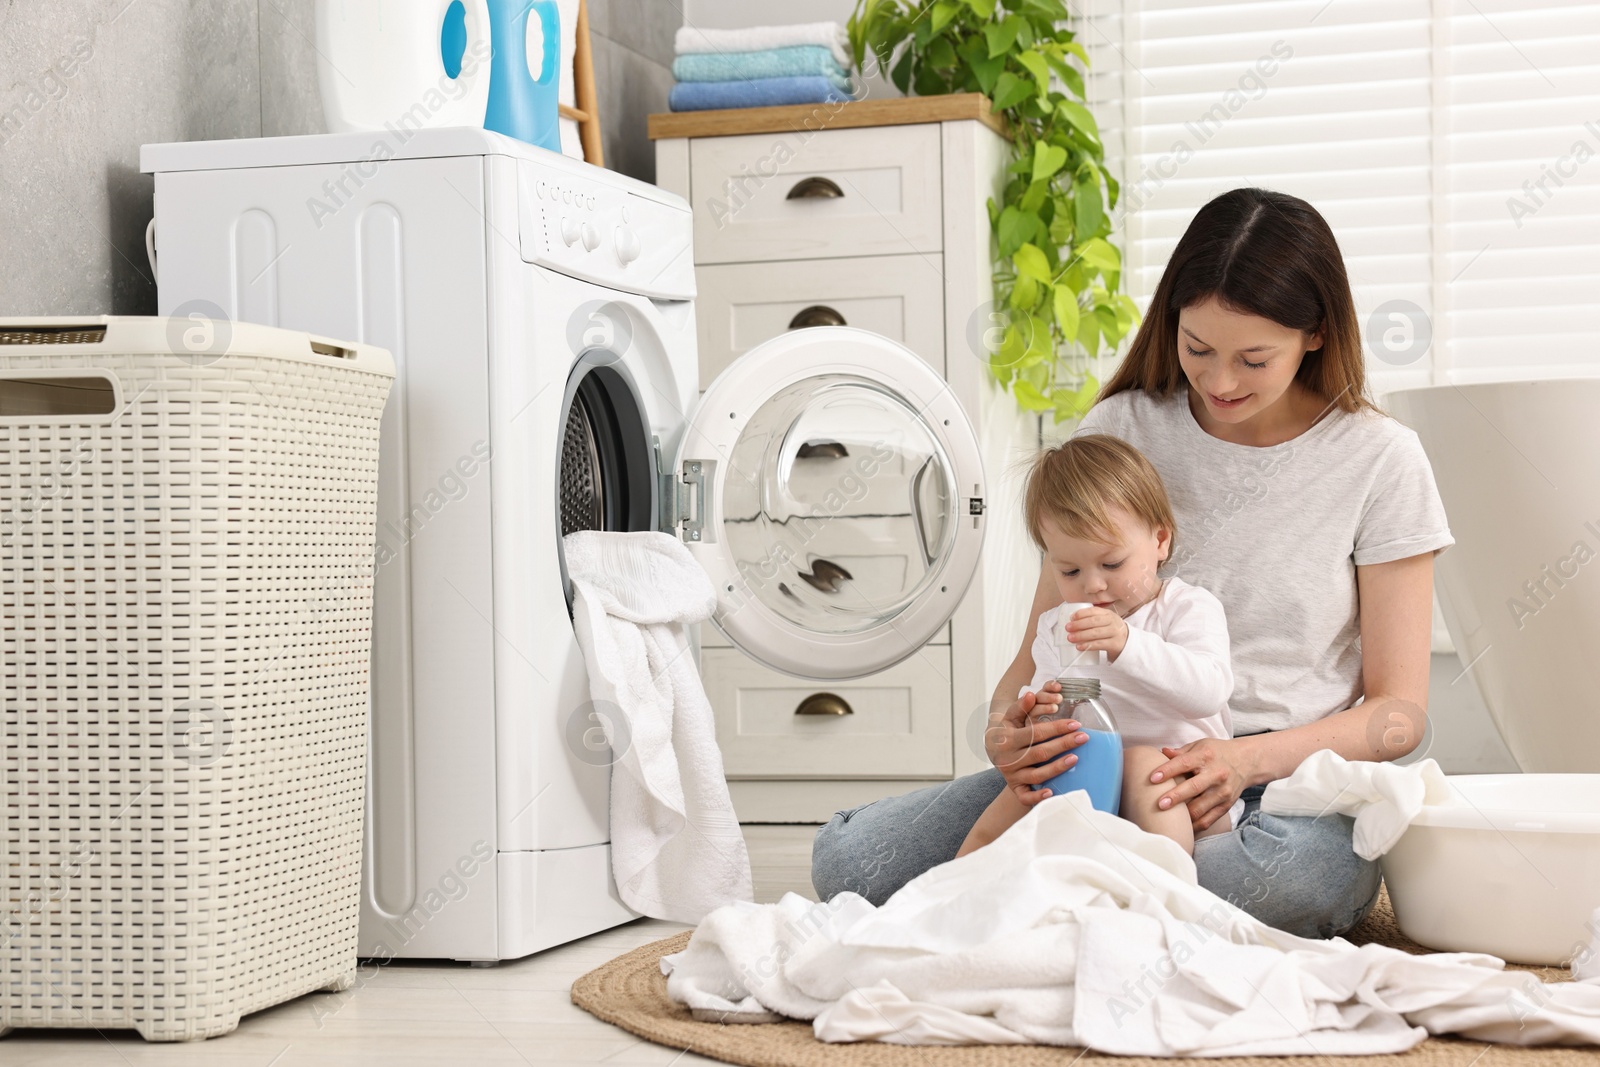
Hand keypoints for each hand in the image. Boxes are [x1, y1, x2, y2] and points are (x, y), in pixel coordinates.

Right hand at [984, 682, 1090, 807]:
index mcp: (1008, 739)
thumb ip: (1022, 706)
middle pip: (1040, 753)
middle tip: (1083, 737)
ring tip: (1075, 758)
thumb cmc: (1009, 732)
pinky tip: (1052, 792)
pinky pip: (1025, 797)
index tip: (1075, 724)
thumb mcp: (1011, 717)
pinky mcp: (1015, 788)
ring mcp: (1012, 775)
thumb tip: (1031, 694)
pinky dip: (1038, 797)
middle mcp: (1009, 758)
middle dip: (1063, 744)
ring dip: (1057, 768)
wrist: (994, 752)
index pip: (1035, 733)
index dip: (1056, 728)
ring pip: (1036, 775)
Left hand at [1065, 606, 1129, 661]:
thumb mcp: (1106, 621)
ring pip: (1096, 633)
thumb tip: (1071, 622)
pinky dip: (1088, 645)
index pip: (1094, 611)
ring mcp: (1115, 633)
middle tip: (1068, 628)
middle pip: (1094, 622)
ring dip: (1081, 635)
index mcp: (1108, 614)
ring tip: (1070, 638)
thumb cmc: (1111, 631)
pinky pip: (1100, 644)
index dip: (1081, 613)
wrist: (1127, 643)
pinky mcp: (1115, 644)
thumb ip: (1093, 619)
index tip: (1071, 617)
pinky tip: (1080, 646)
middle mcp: (1112, 622)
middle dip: (1079, 624)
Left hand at [1149, 738, 1249, 831]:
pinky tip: (1182, 827)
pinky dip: (1194, 825)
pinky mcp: (1226, 805)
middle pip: (1194, 787)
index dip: (1168, 771)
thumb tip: (1161, 753)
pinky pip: (1208, 820)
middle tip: (1159, 804)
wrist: (1247, 762)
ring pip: (1201, 807)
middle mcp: (1216, 774)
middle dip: (1176, 796)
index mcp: (1206, 757)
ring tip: (1167, 818)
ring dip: (1184, 815)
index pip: (1184, 763)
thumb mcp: (1200, 745)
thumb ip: (1180, 752)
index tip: (1152, 778)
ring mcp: (1222, 792)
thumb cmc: (1217, 752)